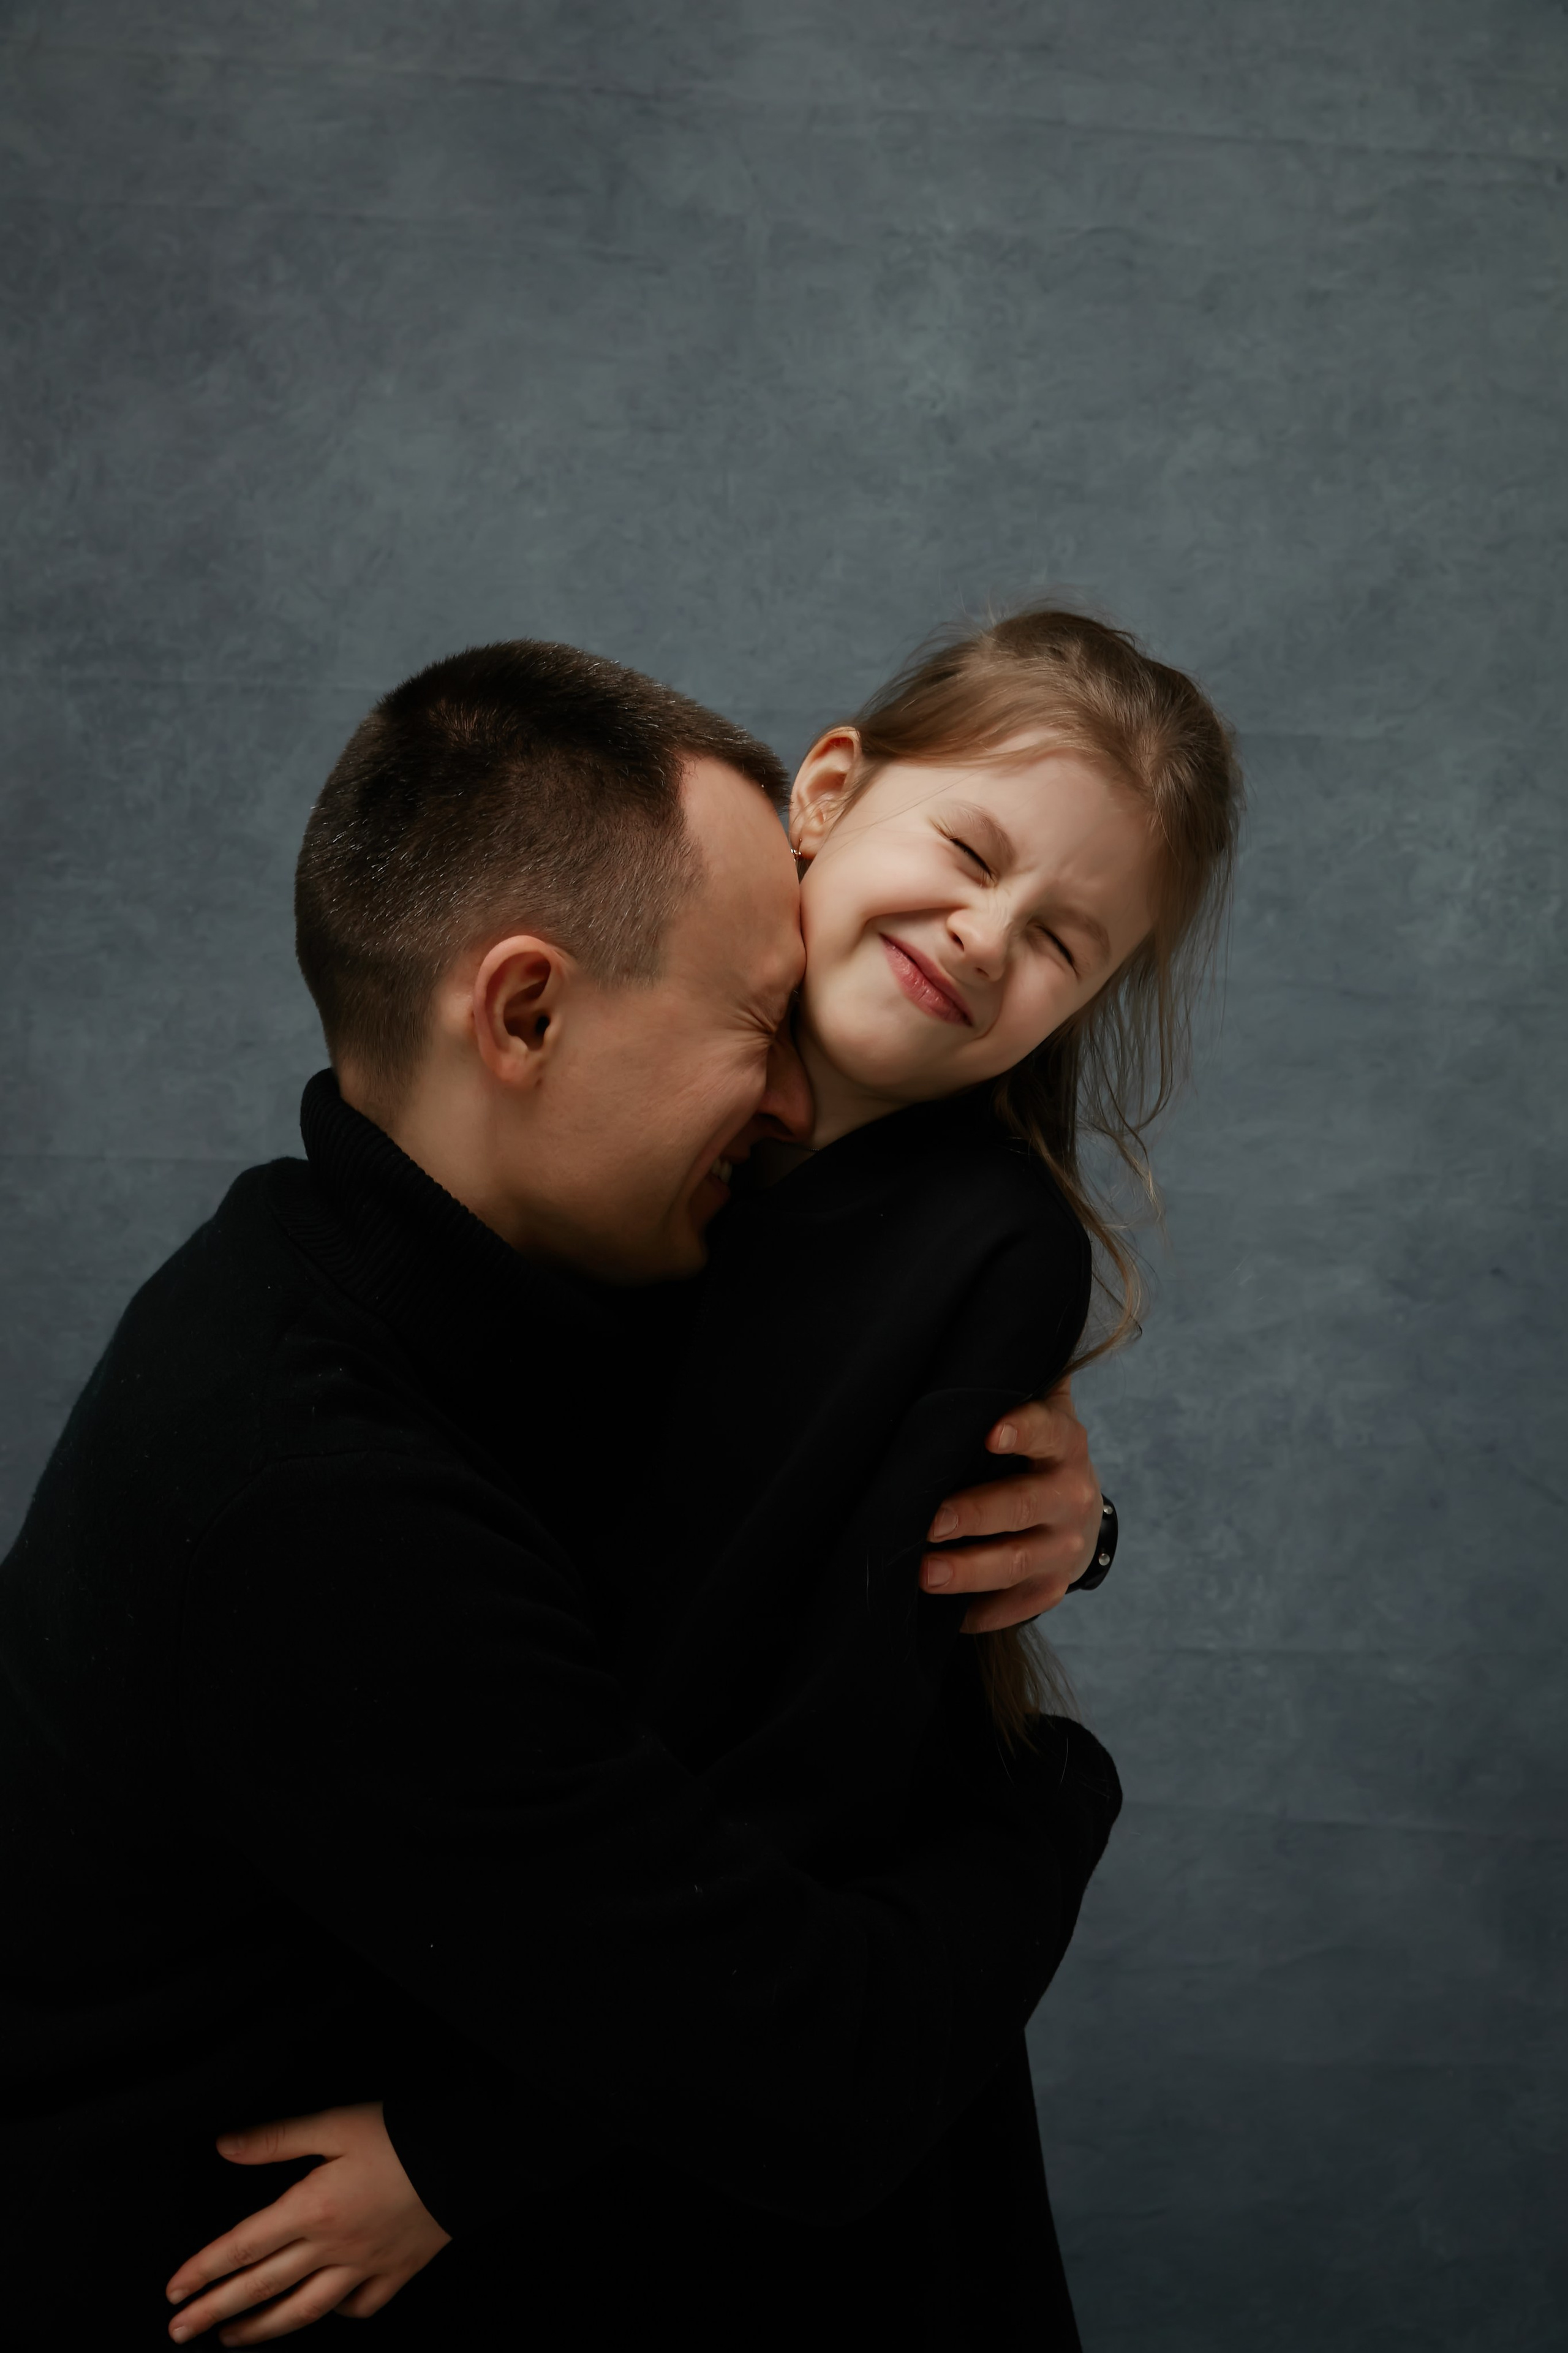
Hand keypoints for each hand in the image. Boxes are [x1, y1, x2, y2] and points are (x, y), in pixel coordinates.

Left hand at [165, 2102, 449, 2343]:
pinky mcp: (396, 2273)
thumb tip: (224, 2146)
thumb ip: (278, 2138)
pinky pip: (357, 2308)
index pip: (243, 2247)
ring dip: (261, 2329)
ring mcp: (365, 2267)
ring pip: (303, 2311)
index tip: (173, 2290)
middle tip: (179, 2331)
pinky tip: (321, 2310)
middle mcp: (333, 2248)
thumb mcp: (336, 2123)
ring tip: (232, 2340)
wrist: (470, 2156)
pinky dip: (334, 2314)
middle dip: (215, 2311)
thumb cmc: (402, 2135)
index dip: (204, 2269)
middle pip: (262, 2288)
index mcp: (313, 2208)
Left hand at [919, 1379, 1102, 1633]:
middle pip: (1024, 1507)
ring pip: (1016, 1563)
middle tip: (930, 1521)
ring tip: (923, 1574)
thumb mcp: (1039, 1410)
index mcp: (1064, 1444)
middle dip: (975, 1515)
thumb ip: (1018, 1379)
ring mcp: (1062, 1548)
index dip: (1022, 1430)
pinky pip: (1016, 1606)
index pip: (1048, 1432)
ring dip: (968, 1571)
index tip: (989, 1431)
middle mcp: (1071, 1496)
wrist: (1076, 1509)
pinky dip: (981, 1612)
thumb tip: (977, 1323)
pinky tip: (944, 1617)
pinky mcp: (1051, 1588)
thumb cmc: (1033, 1449)